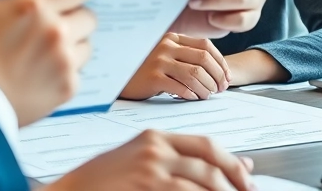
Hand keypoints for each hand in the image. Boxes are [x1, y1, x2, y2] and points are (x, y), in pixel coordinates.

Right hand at [0, 0, 120, 125]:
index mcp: (33, 7)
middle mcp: (55, 33)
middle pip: (88, 17)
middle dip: (76, 15)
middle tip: (55, 21)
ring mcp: (63, 64)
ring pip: (86, 46)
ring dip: (73, 43)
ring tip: (46, 50)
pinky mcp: (64, 90)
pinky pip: (77, 73)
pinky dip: (64, 70)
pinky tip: (40, 72)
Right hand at [47, 131, 256, 190]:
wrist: (74, 189)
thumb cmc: (105, 179)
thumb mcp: (139, 161)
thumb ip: (177, 160)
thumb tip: (223, 165)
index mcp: (154, 136)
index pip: (206, 144)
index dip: (232, 163)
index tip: (247, 179)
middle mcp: (154, 147)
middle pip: (210, 162)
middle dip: (236, 181)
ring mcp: (150, 167)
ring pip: (204, 180)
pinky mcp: (147, 184)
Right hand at [121, 33, 229, 100]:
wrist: (119, 78)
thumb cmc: (146, 70)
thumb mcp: (165, 56)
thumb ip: (186, 57)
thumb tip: (218, 72)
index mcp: (172, 38)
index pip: (205, 45)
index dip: (221, 62)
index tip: (227, 77)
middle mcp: (166, 45)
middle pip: (204, 59)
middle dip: (218, 76)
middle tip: (221, 89)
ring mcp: (158, 60)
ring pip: (195, 74)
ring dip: (207, 88)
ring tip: (208, 96)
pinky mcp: (152, 77)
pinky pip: (180, 87)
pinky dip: (191, 94)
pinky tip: (193, 99)